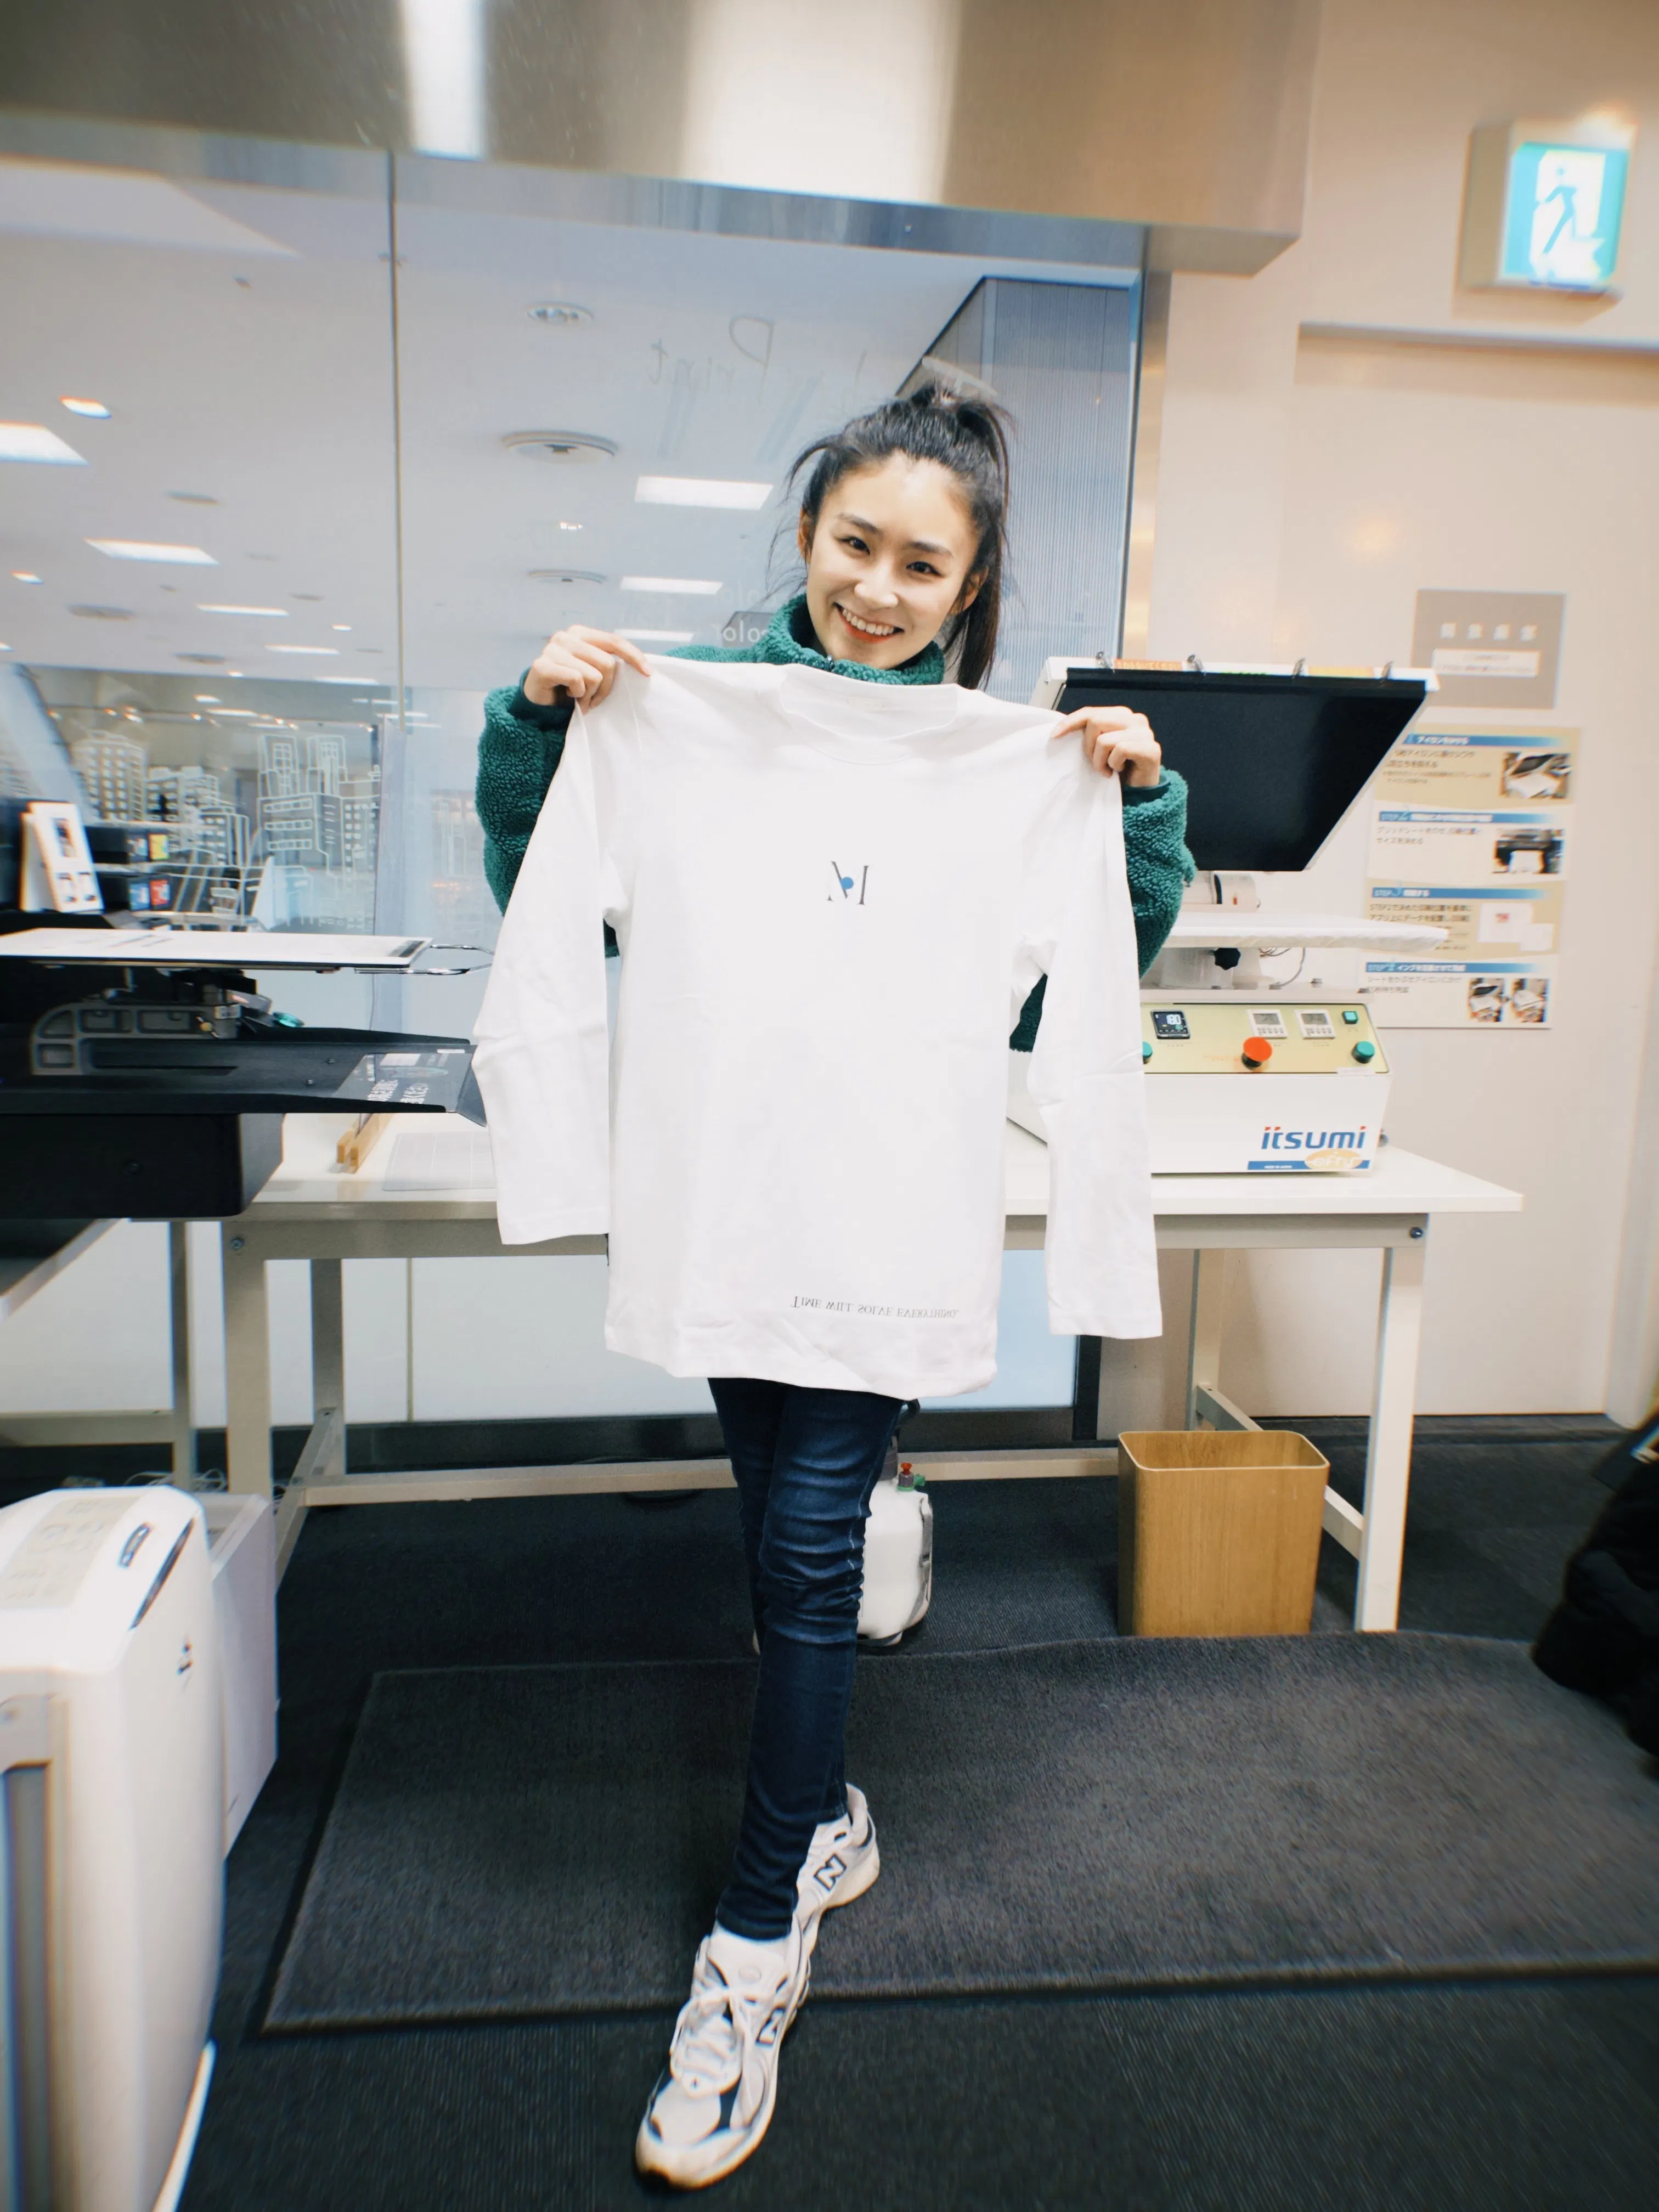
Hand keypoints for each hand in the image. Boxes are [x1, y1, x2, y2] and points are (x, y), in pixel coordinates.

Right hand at [522, 625, 650, 707]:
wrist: (539, 702)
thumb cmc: (569, 686)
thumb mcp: (591, 669)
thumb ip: (606, 661)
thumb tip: (641, 667)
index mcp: (580, 633)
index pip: (614, 641)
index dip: (634, 656)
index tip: (648, 673)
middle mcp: (566, 636)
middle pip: (607, 663)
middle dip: (605, 688)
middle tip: (593, 699)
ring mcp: (552, 649)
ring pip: (593, 675)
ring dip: (589, 694)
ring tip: (578, 697)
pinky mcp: (542, 665)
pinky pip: (576, 680)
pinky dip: (577, 694)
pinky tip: (567, 695)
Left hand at [1052, 704, 1160, 785]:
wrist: (1140, 794)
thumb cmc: (1117, 770)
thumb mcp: (1099, 749)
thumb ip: (1090, 734)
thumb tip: (1061, 730)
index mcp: (1122, 715)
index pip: (1091, 712)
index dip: (1071, 722)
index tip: (1055, 735)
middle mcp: (1136, 719)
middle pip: (1095, 721)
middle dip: (1088, 747)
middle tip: (1095, 764)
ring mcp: (1145, 733)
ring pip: (1104, 740)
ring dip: (1100, 761)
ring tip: (1108, 770)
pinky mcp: (1151, 749)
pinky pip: (1120, 750)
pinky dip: (1114, 765)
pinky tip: (1120, 771)